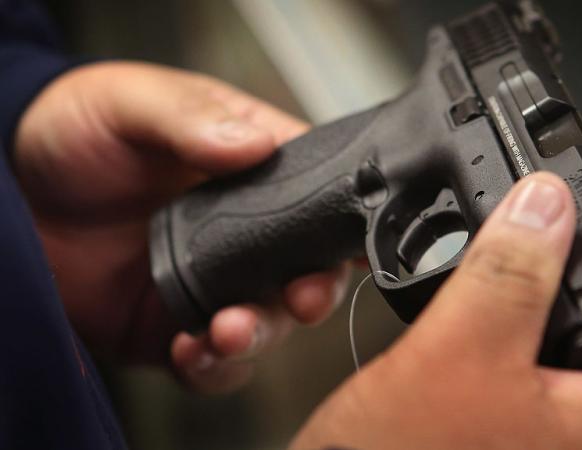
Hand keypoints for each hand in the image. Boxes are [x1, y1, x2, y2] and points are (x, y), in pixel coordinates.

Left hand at [14, 62, 349, 392]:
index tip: (350, 249)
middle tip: (301, 298)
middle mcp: (245, 232)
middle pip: (306, 270)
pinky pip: (211, 361)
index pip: (319, 196)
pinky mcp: (176, 323)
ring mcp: (214, 281)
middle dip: (312, 292)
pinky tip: (190, 349)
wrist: (12, 187)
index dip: (341, 226)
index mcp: (252, 170)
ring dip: (259, 334)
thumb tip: (252, 143)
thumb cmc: (80, 128)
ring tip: (228, 330)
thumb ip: (190, 119)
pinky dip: (211, 366)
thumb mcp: (134, 102)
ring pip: (267, 323)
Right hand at [290, 173, 581, 449]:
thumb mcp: (460, 351)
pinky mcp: (515, 446)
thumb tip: (545, 204)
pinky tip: (472, 337)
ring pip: (565, 363)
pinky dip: (506, 350)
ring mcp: (554, 449)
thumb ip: (509, 273)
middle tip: (531, 261)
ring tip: (495, 298)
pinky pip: (530, 386)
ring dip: (530, 322)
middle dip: (568, 296)